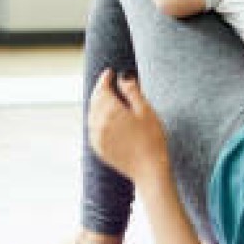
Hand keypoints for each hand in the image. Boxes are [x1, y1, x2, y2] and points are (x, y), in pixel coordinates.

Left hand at [86, 68, 170, 182]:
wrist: (149, 170)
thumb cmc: (152, 140)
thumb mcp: (146, 110)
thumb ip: (132, 91)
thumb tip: (123, 77)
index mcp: (110, 111)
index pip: (102, 89)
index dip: (105, 79)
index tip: (109, 72)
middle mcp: (99, 123)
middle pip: (94, 101)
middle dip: (100, 90)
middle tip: (108, 83)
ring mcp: (97, 137)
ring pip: (91, 114)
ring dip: (97, 104)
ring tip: (106, 98)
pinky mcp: (99, 148)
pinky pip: (92, 128)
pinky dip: (96, 119)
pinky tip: (104, 118)